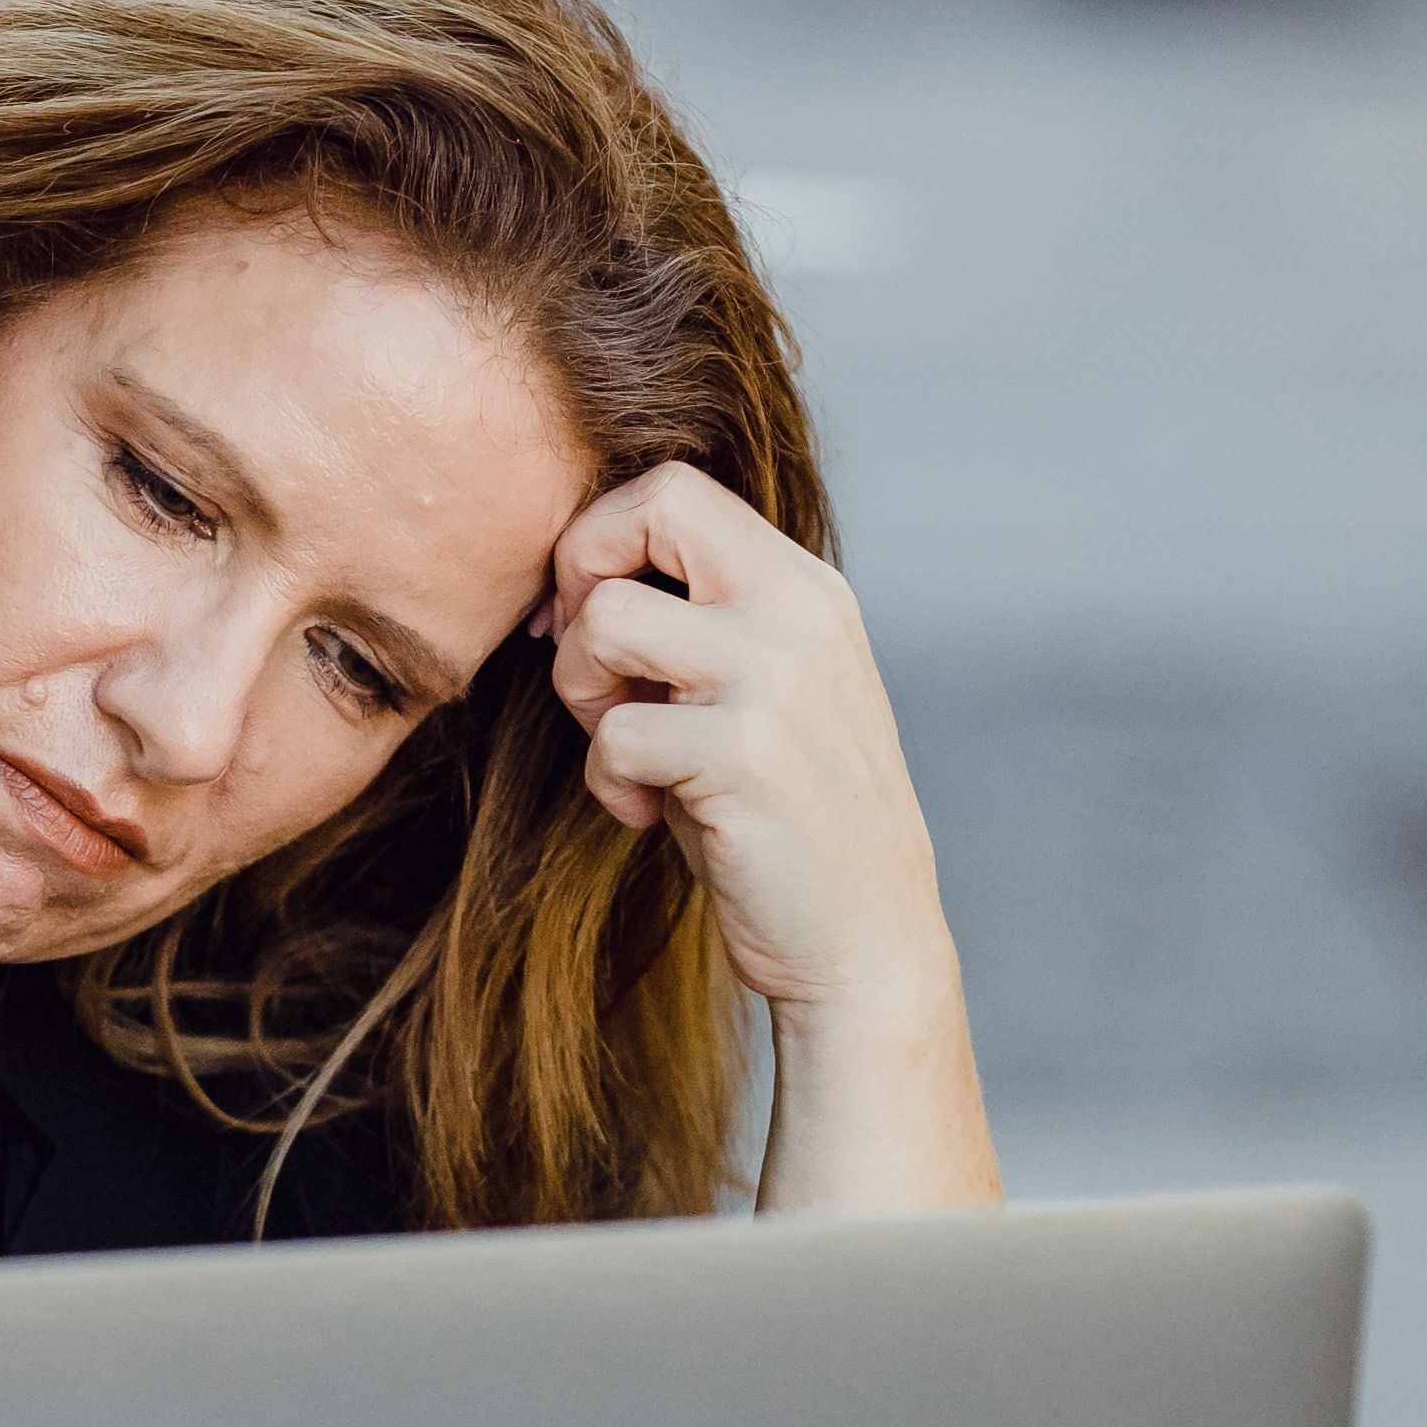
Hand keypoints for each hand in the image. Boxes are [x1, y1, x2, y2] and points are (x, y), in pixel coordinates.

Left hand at [539, 463, 998, 1211]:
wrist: (863, 938)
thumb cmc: (784, 814)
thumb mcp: (756, 691)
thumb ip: (691, 622)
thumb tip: (562, 586)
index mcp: (804, 589)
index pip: (673, 488)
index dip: (600, 540)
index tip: (581, 619)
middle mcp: (798, 614)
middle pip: (645, 512)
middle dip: (579, 589)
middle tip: (596, 676)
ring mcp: (777, 680)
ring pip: (605, 621)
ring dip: (585, 694)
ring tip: (629, 752)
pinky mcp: (743, 755)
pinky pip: (612, 735)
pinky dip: (608, 783)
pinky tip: (652, 816)